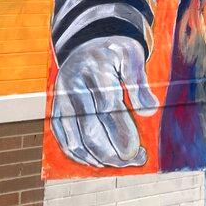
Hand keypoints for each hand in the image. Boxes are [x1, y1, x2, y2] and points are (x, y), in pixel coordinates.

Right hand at [51, 36, 158, 167]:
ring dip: (98, 158)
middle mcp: (72, 84)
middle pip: (89, 128)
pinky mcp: (56, 109)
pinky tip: (99, 162)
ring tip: (121, 163)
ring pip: (74, 139)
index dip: (123, 132)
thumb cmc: (116, 52)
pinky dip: (79, 155)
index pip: (107, 106)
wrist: (90, 43)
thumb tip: (149, 110)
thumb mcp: (132, 56)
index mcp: (94, 67)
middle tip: (134, 160)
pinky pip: (63, 139)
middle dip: (112, 151)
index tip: (139, 151)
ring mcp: (61, 98)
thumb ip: (139, 83)